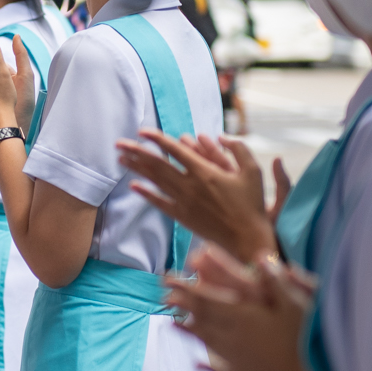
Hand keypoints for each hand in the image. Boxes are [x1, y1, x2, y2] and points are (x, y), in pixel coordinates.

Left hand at [115, 130, 281, 265]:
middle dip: (136, 152)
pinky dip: (146, 194)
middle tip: (118, 143)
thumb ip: (238, 149)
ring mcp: (184, 202)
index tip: (142, 132)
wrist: (247, 238)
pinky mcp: (183, 217)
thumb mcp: (253, 171)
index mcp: (205, 171)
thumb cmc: (252, 204)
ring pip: (155, 181)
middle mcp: (190, 185)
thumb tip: (221, 136)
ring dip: (136, 169)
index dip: (157, 139)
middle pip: (157, 164)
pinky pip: (160, 203)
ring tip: (120, 159)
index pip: (175, 150)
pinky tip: (133, 187)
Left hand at [162, 245, 316, 370]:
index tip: (167, 279)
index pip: (207, 299)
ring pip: (207, 343)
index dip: (185, 288)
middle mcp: (234, 340)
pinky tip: (197, 364)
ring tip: (173, 324)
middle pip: (202, 319)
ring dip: (189, 332)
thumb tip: (261, 256)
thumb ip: (277, 281)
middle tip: (165, 297)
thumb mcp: (298, 306)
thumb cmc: (308, 346)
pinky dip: (207, 366)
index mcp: (244, 319)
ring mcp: (236, 364)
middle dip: (183, 306)